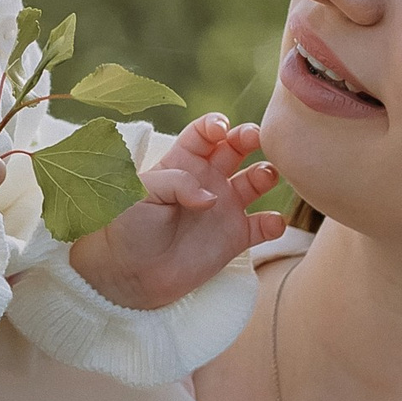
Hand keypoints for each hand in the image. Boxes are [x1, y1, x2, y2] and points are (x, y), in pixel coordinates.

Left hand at [70, 114, 286, 310]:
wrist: (129, 275)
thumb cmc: (127, 229)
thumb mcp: (143, 194)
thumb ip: (176, 183)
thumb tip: (213, 198)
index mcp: (182, 162)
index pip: (204, 133)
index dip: (216, 125)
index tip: (221, 131)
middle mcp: (207, 180)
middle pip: (237, 146)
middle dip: (250, 137)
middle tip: (257, 139)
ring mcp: (224, 208)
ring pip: (257, 179)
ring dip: (266, 173)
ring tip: (263, 177)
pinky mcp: (235, 238)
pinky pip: (265, 225)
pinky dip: (274, 222)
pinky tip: (272, 223)